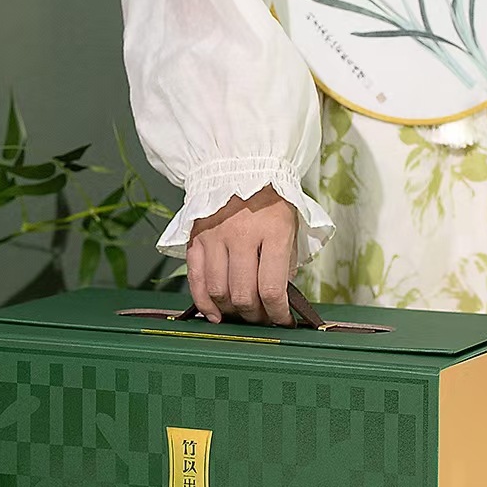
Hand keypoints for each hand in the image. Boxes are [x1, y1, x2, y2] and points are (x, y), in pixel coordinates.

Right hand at [187, 186, 297, 325]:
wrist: (240, 164)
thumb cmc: (271, 199)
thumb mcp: (290, 225)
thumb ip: (285, 261)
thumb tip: (277, 298)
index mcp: (273, 231)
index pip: (272, 288)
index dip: (278, 314)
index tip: (283, 322)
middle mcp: (242, 235)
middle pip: (243, 295)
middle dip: (255, 316)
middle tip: (263, 319)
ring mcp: (215, 238)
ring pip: (219, 292)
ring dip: (232, 311)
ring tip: (242, 314)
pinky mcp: (196, 239)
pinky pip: (196, 280)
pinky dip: (204, 303)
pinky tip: (214, 315)